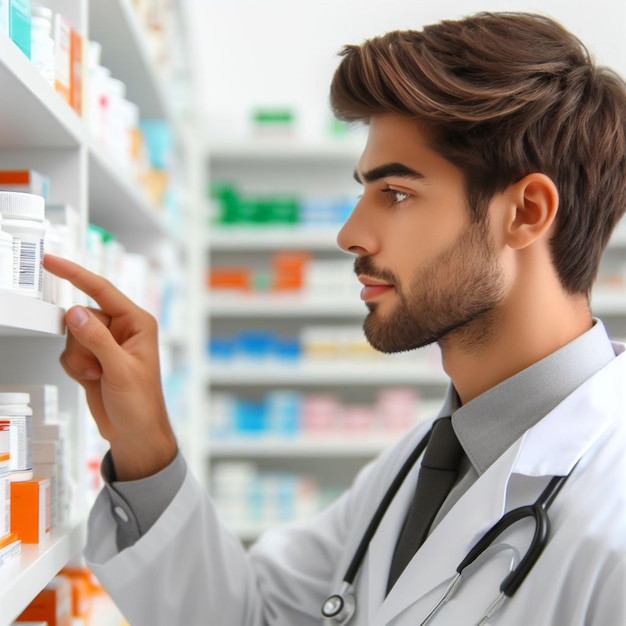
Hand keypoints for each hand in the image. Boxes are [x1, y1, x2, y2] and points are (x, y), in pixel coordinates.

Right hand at [43, 254, 177, 479]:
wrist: (134, 432)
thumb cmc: (141, 403)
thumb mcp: (120, 369)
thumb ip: (96, 339)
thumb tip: (75, 313)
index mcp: (137, 323)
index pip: (102, 290)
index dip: (76, 274)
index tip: (52, 262)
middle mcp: (122, 329)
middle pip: (82, 316)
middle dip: (83, 344)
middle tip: (99, 366)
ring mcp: (106, 343)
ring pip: (72, 335)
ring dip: (79, 358)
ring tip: (99, 375)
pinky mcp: (93, 356)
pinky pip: (68, 351)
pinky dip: (74, 367)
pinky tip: (92, 379)